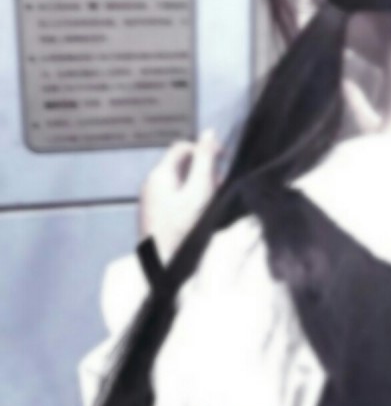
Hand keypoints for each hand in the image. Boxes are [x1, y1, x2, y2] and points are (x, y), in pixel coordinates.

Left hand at [139, 129, 220, 263]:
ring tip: (213, 203)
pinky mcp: (155, 218)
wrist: (162, 271)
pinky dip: (191, 201)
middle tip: (220, 185)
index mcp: (160, 175)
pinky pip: (176, 199)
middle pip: (182, 165)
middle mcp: (152, 185)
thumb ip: (205, 160)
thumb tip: (209, 133)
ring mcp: (151, 202)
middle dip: (204, 171)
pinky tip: (201, 216)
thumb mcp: (200, 190)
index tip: (224, 160)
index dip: (205, 148)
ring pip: (181, 183)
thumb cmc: (182, 231)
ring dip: (200, 187)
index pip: (183, 147)